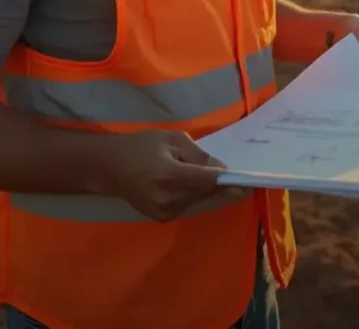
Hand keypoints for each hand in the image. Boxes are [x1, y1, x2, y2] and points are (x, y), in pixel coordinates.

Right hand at [108, 130, 242, 221]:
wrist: (109, 168)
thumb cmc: (140, 147)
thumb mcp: (171, 139)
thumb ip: (198, 155)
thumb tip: (221, 170)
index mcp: (169, 177)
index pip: (208, 183)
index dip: (230, 183)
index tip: (249, 182)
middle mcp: (168, 200)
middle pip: (207, 196)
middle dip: (223, 188)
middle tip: (239, 181)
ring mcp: (164, 212)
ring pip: (200, 203)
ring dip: (210, 193)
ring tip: (216, 181)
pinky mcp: (162, 218)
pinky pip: (189, 207)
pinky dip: (197, 198)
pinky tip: (197, 188)